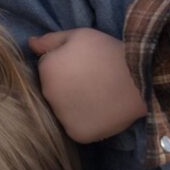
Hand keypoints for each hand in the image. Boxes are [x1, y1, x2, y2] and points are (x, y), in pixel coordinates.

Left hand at [27, 28, 148, 143]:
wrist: (139, 78)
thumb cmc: (109, 52)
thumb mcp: (80, 35)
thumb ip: (51, 40)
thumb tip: (30, 44)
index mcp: (46, 69)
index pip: (48, 68)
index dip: (66, 65)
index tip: (84, 64)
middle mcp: (48, 95)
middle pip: (54, 91)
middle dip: (67, 85)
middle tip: (92, 80)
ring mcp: (62, 117)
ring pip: (64, 111)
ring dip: (75, 104)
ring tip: (98, 95)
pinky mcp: (78, 134)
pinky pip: (76, 127)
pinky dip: (86, 121)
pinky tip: (100, 110)